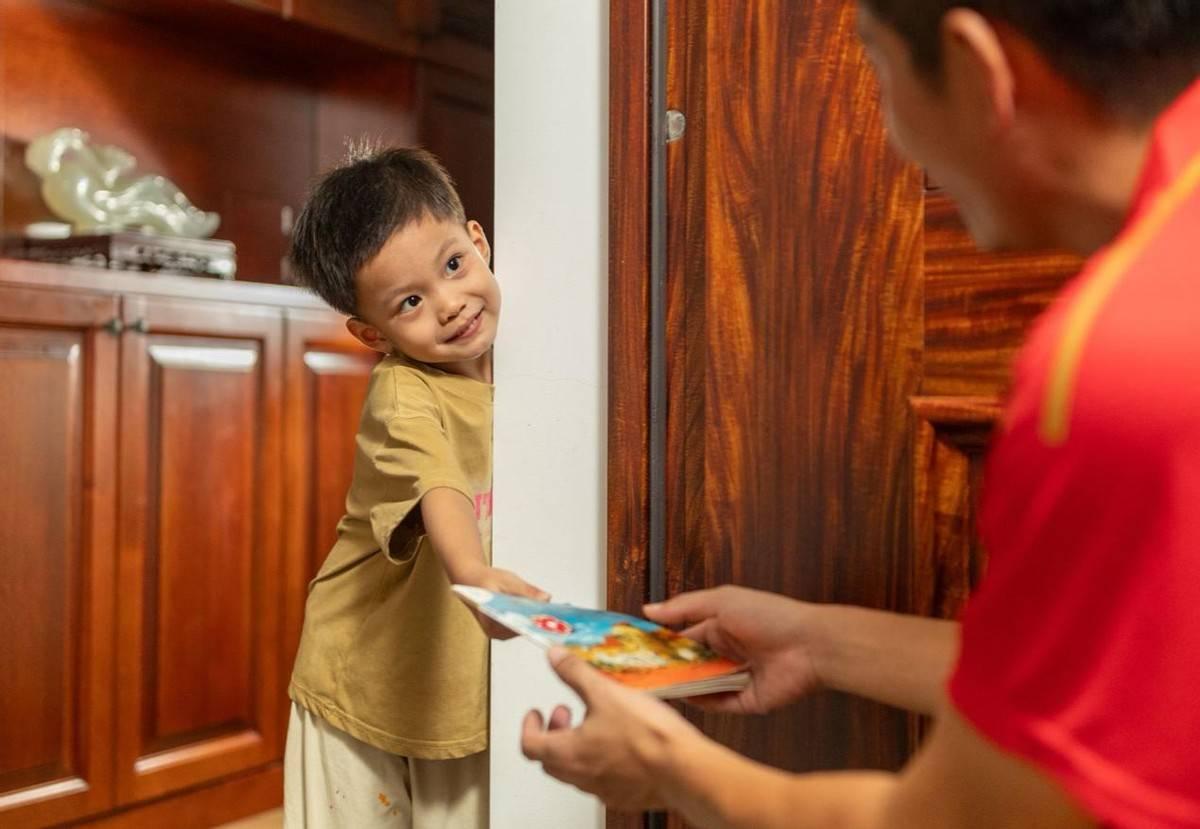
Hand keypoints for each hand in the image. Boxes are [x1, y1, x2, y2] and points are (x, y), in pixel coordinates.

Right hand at [457, 565, 550, 639]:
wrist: (471, 579)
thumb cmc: (485, 580)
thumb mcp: (507, 581)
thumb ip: (526, 590)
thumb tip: (546, 598)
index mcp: (491, 624)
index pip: (517, 626)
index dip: (534, 622)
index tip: (550, 616)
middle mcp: (496, 633)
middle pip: (522, 628)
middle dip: (539, 620)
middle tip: (557, 613)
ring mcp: (501, 632)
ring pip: (524, 627)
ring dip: (537, 619)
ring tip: (555, 611)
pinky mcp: (506, 628)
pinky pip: (522, 623)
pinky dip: (531, 616)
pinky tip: (543, 609)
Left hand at [521, 647, 701, 810]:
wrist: (684, 770)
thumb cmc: (646, 736)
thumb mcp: (606, 693)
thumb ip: (576, 673)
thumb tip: (554, 657)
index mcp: (568, 753)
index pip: (530, 745)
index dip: (529, 726)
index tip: (536, 713)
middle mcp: (581, 776)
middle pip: (550, 760)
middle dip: (554, 734)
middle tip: (566, 714)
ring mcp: (603, 790)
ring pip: (576, 771)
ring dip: (577, 746)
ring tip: (596, 723)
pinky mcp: (626, 795)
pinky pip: (603, 779)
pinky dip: (601, 760)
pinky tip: (621, 742)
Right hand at [645, 586, 821, 714]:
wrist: (810, 644)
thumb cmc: (770, 615)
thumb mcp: (721, 601)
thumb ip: (683, 607)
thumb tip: (649, 609)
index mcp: (719, 628)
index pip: (682, 639)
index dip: (661, 645)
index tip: (637, 651)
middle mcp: (726, 654)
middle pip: (689, 666)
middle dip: (668, 670)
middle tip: (640, 675)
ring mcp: (735, 679)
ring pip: (701, 687)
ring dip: (682, 687)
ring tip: (656, 688)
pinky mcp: (747, 701)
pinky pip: (719, 705)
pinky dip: (703, 703)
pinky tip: (686, 698)